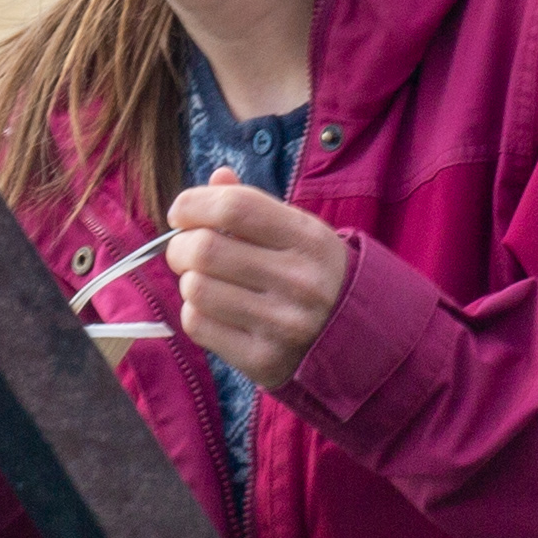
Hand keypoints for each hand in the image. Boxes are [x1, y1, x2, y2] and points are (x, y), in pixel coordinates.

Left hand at [162, 181, 349, 396]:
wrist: (357, 341)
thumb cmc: (314, 275)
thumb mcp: (299, 233)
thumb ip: (255, 204)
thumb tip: (217, 177)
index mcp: (309, 240)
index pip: (235, 207)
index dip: (194, 204)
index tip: (181, 212)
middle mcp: (300, 281)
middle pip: (205, 249)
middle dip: (180, 246)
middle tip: (184, 250)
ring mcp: (282, 324)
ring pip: (196, 288)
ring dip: (189, 281)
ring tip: (205, 281)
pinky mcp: (262, 359)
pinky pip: (198, 325)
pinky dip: (195, 313)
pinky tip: (214, 311)